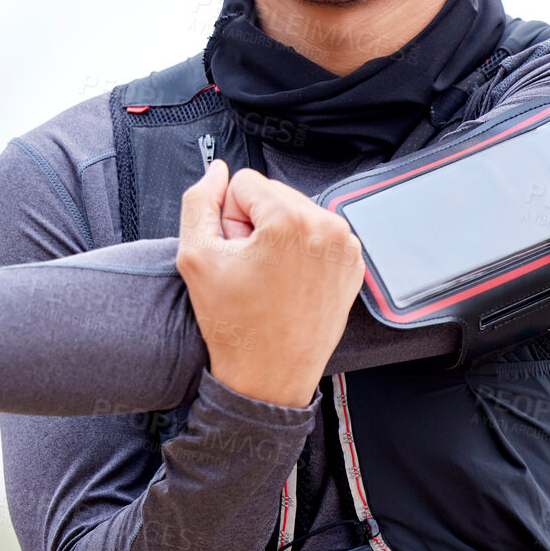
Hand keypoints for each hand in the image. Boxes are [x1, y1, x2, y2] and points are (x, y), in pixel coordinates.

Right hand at [175, 159, 364, 406]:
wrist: (268, 378)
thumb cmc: (236, 327)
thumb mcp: (196, 257)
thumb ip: (199, 201)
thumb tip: (217, 172)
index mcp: (291, 221)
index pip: (244, 182)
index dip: (229, 217)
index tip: (234, 252)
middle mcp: (326, 227)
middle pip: (273, 194)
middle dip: (255, 224)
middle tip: (250, 268)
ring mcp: (345, 247)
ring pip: (295, 212)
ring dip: (277, 236)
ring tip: (269, 277)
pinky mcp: (353, 264)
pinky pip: (317, 235)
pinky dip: (300, 251)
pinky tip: (288, 282)